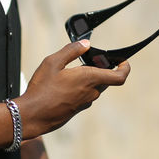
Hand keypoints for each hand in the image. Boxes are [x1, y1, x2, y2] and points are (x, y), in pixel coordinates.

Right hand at [16, 41, 130, 139]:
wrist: (32, 115)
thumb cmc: (42, 89)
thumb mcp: (53, 62)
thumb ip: (71, 51)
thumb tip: (85, 44)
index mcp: (89, 79)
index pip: (119, 77)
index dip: (125, 67)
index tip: (122, 60)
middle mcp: (91, 92)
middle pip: (106, 79)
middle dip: (101, 68)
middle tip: (90, 59)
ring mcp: (84, 102)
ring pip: (95, 87)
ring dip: (89, 78)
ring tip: (73, 71)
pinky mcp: (76, 109)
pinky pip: (85, 95)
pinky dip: (81, 87)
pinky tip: (64, 84)